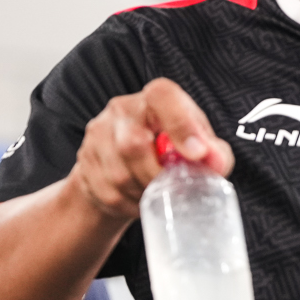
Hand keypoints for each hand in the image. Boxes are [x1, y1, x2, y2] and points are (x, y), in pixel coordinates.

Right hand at [71, 77, 231, 220]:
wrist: (124, 165)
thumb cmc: (170, 150)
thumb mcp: (199, 145)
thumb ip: (213, 152)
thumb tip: (214, 162)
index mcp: (153, 99)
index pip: (162, 96)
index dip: (180, 124)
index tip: (196, 154)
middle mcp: (121, 110)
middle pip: (132, 144)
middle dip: (157, 175)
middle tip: (173, 189)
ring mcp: (97, 134)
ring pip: (118, 175)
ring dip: (142, 192)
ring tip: (156, 195)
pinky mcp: (84, 160)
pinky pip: (107, 191)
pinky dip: (128, 203)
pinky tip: (138, 199)